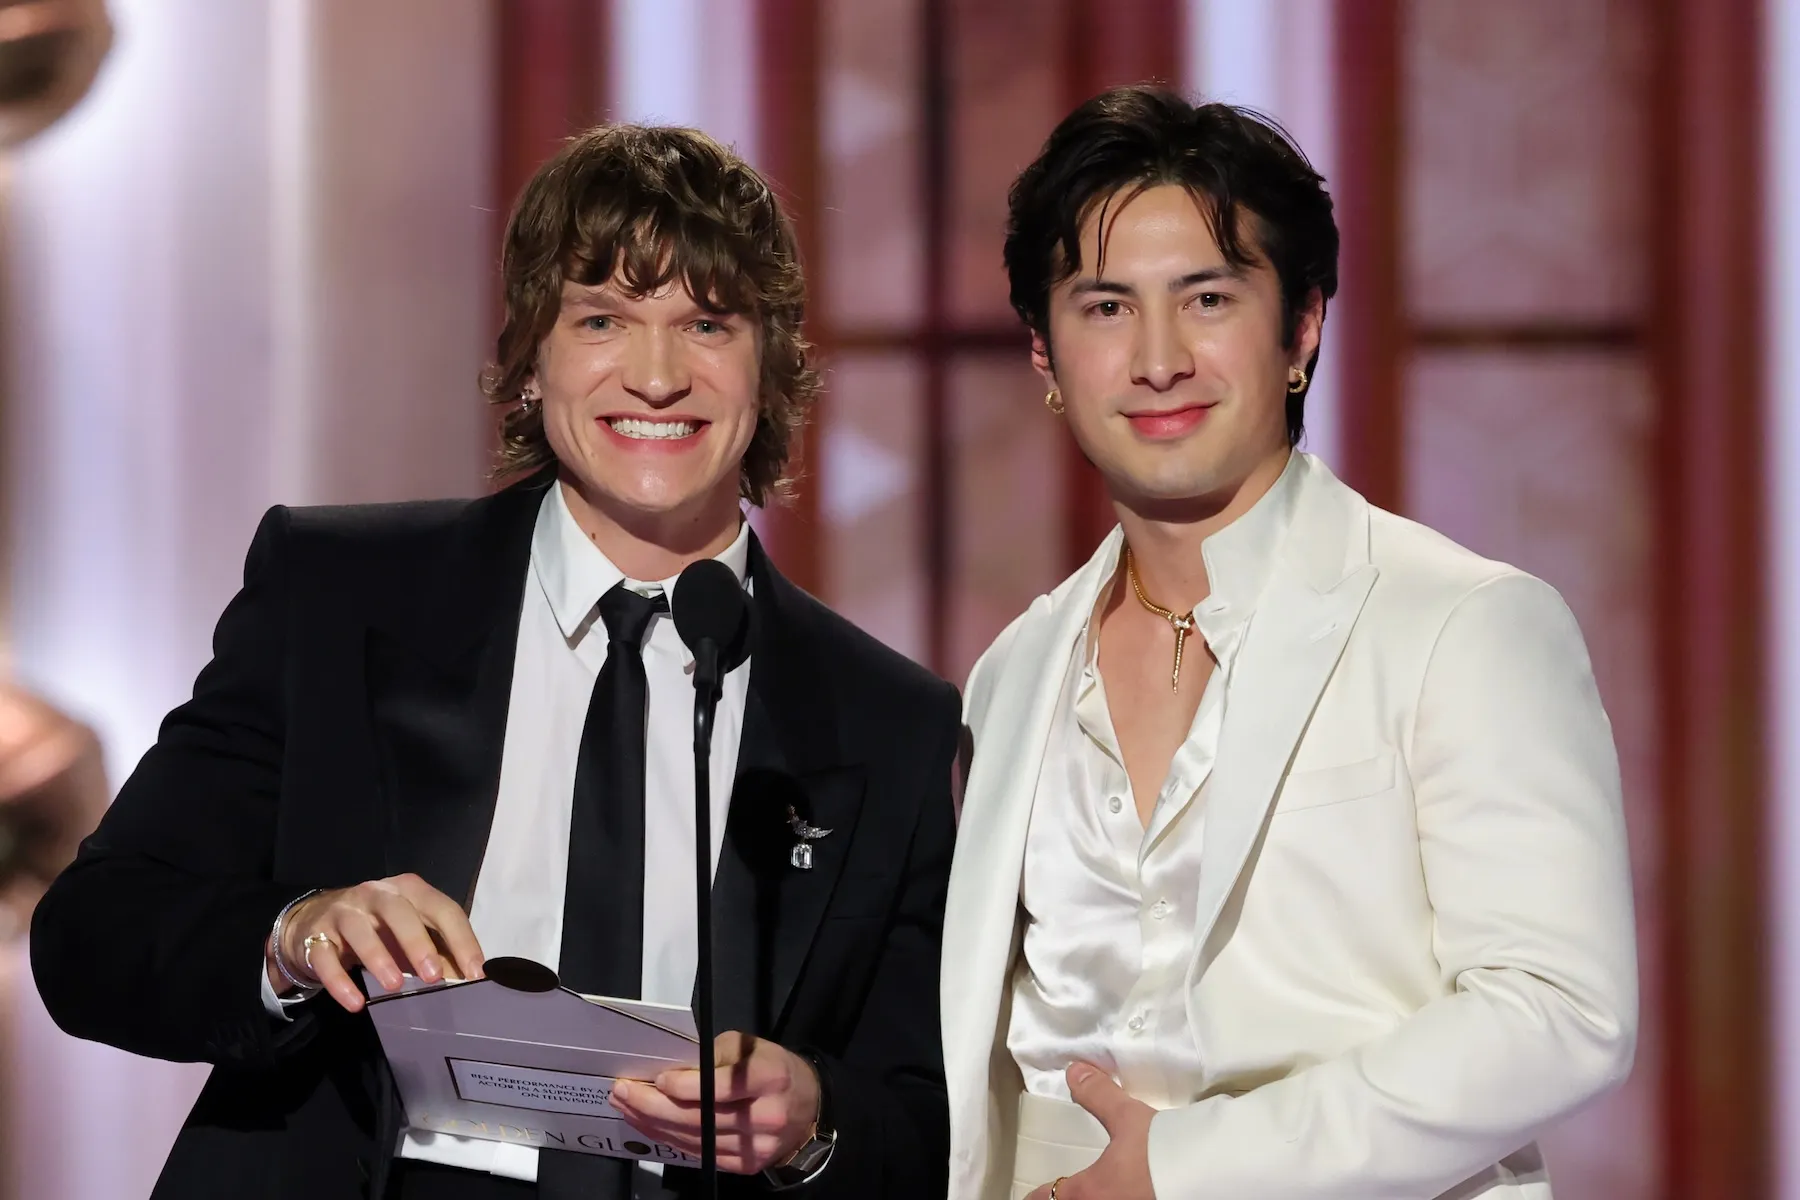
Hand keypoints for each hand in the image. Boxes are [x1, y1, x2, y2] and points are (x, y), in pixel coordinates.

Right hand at [266, 873, 484, 1012]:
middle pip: (399, 912)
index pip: (441, 908)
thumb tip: (465, 979)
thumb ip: (437, 953)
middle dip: (418, 943)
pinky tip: (355, 1003)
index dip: (461, 939)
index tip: (476, 972)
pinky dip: (340, 981)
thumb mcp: (409, 936)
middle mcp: (376, 894)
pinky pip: (325, 958)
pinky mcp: (315, 936)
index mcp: (408, 890)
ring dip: (379, 958)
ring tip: (394, 986)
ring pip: (360, 930)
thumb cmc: (376, 929)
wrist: (313, 924)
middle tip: (434, 977)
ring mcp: (343, 912)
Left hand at [608, 1031, 820, 1174]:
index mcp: (769, 1077)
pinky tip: (650, 1126)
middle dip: (653, 1105)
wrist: (806, 1107)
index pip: (720, 1086)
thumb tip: (668, 1071)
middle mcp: (765, 1115)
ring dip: (654, 1124)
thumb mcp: (746, 1047)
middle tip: (622, 1092)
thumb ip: (710, 1058)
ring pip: (694, 1139)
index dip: (685, 1085)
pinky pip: (700, 1154)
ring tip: (627, 1107)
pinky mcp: (746, 1165)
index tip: (657, 1079)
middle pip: (700, 1117)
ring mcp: (755, 1146)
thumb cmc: (770, 1068)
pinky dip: (671, 1140)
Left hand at [1025, 1063, 1156, 1199]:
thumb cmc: (1165, 1153)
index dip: (1036, 1195)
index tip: (1031, 1194)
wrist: (1211, 1178)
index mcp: (1088, 1192)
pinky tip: (1138, 1194)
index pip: (1046, 1198)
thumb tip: (1074, 1072)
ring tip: (1106, 1192)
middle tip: (1063, 1192)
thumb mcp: (1130, 1119)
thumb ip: (1099, 1097)